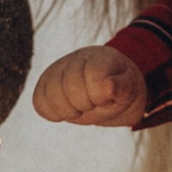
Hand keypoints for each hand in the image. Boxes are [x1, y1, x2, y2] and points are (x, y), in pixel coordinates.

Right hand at [32, 43, 147, 126]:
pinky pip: (39, 103)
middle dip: (85, 104)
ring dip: (69, 110)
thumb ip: (124, 88)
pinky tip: (67, 111)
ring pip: (51, 93)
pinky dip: (54, 114)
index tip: (106, 98)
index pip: (93, 76)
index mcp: (100, 57)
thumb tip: (109, 87)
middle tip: (94, 103)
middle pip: (70, 86)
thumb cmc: (121, 88)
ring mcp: (58, 71)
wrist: (109, 89)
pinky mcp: (45, 85)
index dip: (100, 96)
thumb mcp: (131, 89)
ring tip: (81, 108)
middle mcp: (75, 59)